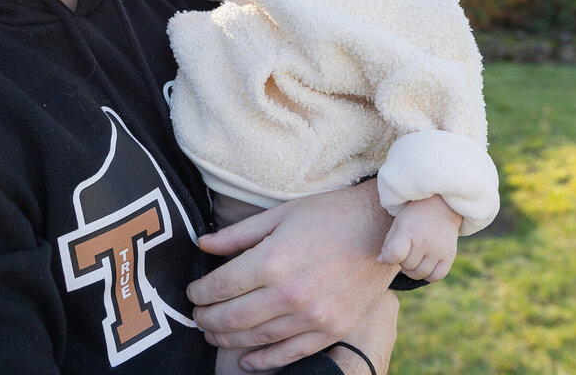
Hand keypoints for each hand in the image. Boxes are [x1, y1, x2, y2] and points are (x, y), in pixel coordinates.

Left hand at [187, 181, 399, 371]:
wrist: (382, 229)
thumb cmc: (329, 215)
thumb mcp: (280, 214)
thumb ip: (238, 234)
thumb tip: (202, 245)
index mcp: (273, 260)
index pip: (221, 285)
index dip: (200, 293)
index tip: (193, 293)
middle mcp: (290, 293)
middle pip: (233, 316)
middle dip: (207, 319)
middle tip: (196, 316)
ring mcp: (313, 316)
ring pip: (257, 337)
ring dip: (228, 339)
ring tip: (213, 334)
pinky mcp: (332, 329)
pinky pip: (290, 353)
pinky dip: (264, 360)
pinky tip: (247, 360)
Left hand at [377, 195, 461, 282]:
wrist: (440, 207)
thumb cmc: (414, 217)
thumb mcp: (398, 224)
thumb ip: (388, 244)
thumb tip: (380, 261)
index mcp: (408, 231)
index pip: (395, 255)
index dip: (390, 258)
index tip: (392, 254)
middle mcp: (425, 241)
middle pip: (407, 266)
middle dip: (403, 262)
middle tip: (406, 252)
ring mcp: (438, 250)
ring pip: (421, 274)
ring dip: (414, 271)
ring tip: (414, 259)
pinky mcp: (449, 256)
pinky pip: (436, 276)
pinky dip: (428, 276)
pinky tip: (425, 265)